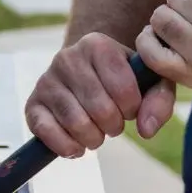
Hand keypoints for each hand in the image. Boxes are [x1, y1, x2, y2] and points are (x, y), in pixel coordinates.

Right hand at [25, 32, 176, 157]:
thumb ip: (159, 101)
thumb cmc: (122, 79)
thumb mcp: (149, 82)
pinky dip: (67, 147)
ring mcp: (46, 81)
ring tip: (96, 133)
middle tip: (113, 123)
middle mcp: (67, 58)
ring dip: (93, 139)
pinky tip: (77, 147)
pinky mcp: (32, 104)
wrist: (85, 74)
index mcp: (97, 45)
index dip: (132, 108)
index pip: (123, 89)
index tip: (130, 107)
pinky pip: (47, 132)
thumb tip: (145, 130)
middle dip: (114, 126)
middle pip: (100, 109)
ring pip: (76, 123)